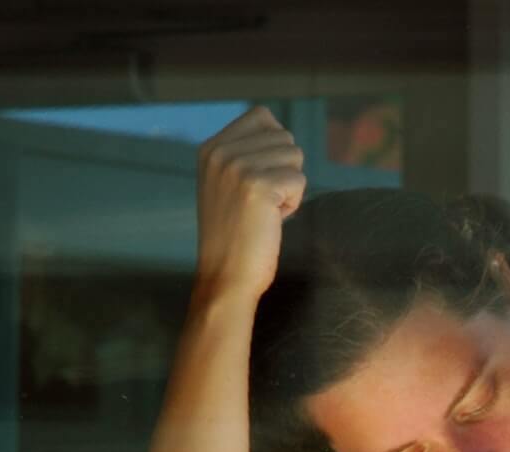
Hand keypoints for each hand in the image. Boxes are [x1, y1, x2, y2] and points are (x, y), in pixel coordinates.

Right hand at [193, 106, 305, 300]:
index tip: (257, 181)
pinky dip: (293, 204)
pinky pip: (299, 180)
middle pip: (283, 136)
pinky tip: (270, 221)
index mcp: (210, 148)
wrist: (225, 277)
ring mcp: (237, 167)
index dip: (274, 148)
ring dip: (289, 187)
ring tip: (264, 211)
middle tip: (260, 203)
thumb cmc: (235, 235)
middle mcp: (220, 152)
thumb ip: (245, 153)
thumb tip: (281, 133)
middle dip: (283, 170)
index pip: (262, 116)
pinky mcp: (258, 186)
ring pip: (294, 156)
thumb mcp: (227, 183)